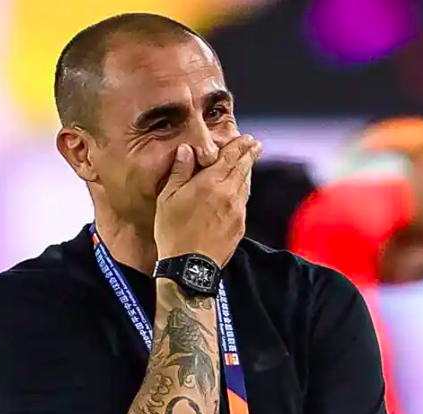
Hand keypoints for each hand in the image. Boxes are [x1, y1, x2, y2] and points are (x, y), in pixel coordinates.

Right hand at [155, 135, 262, 265]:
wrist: (189, 266)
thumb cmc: (173, 232)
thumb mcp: (167, 198)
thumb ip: (179, 172)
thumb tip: (187, 150)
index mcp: (209, 183)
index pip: (230, 156)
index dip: (239, 145)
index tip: (245, 137)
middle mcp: (228, 194)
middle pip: (243, 168)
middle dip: (249, 153)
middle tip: (254, 144)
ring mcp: (237, 210)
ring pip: (246, 184)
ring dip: (248, 171)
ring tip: (248, 162)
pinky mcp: (240, 226)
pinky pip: (244, 202)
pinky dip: (244, 190)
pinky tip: (240, 190)